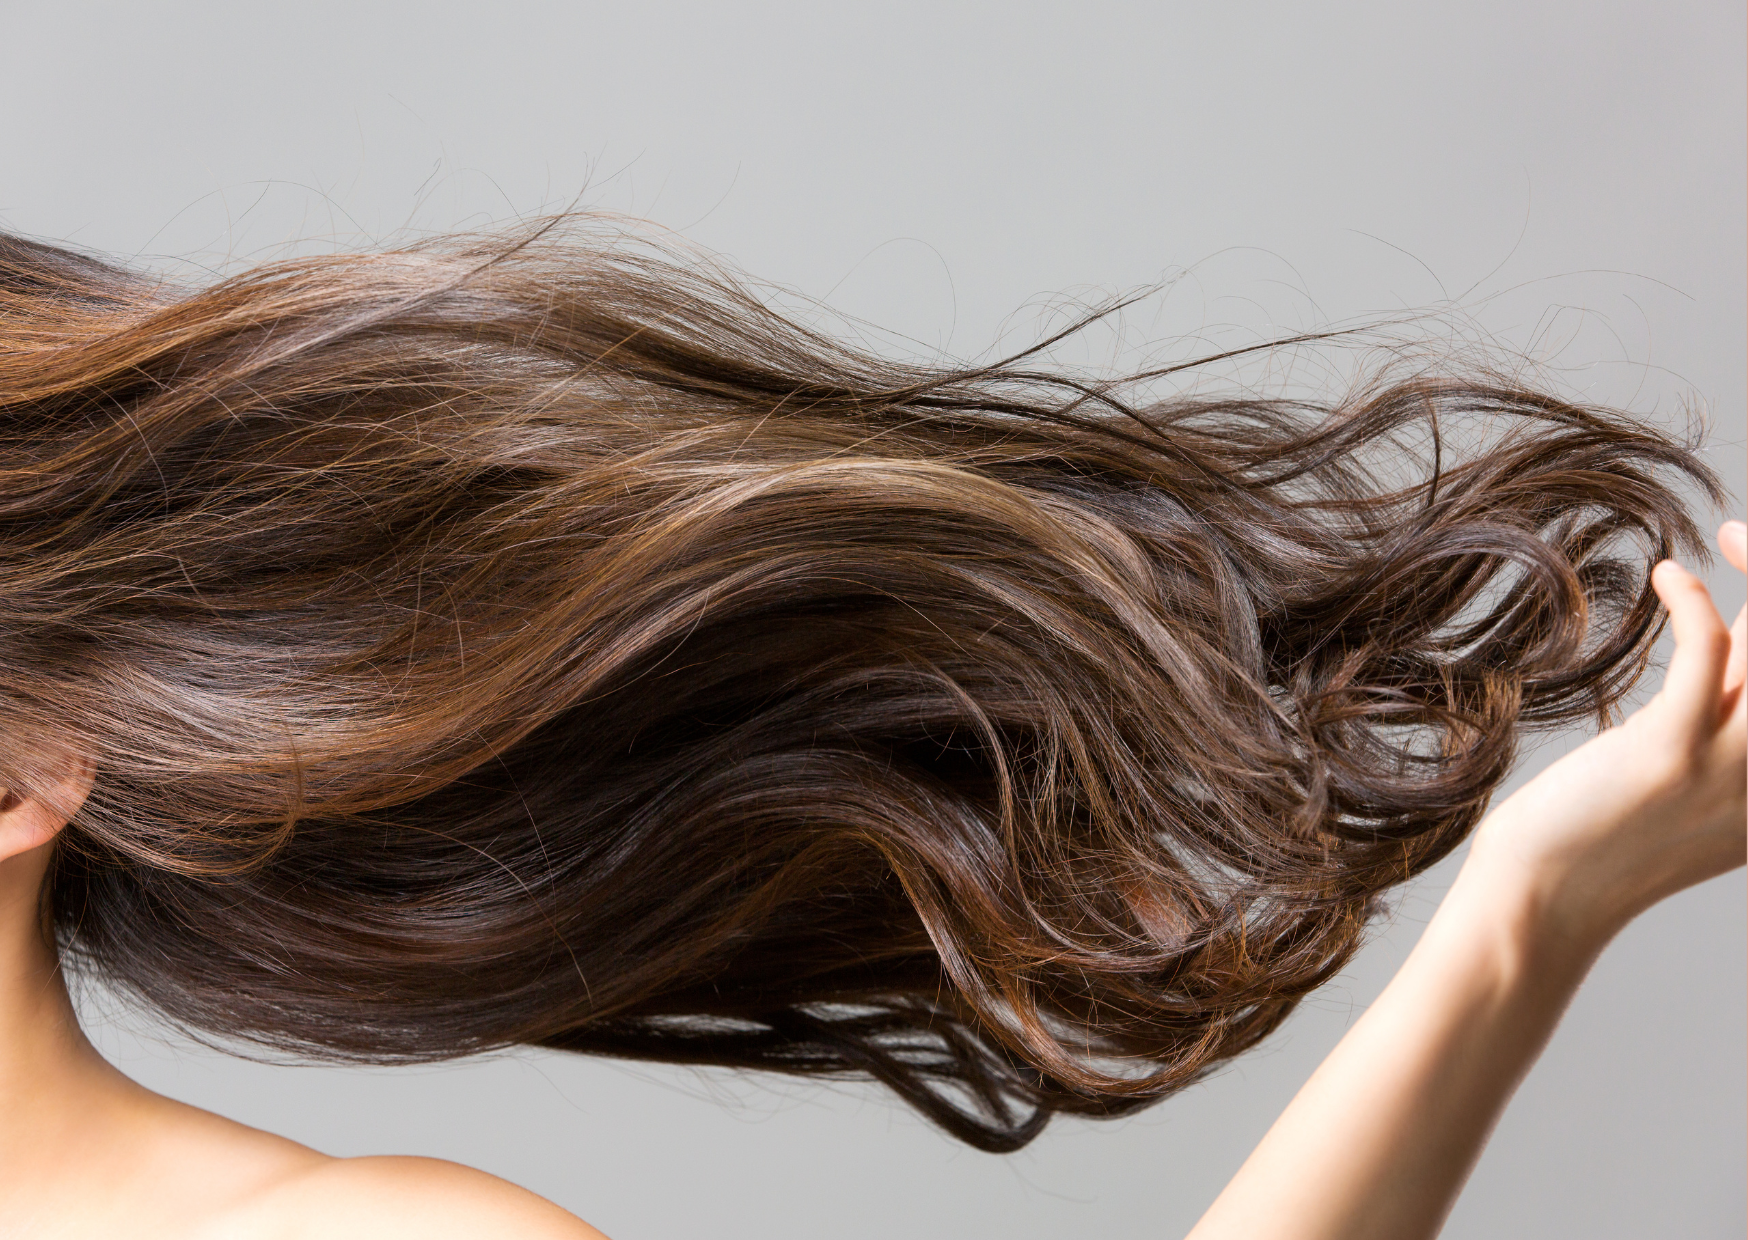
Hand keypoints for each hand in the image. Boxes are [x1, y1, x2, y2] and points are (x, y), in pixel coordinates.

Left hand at [1466, 520, 1746, 947]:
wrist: (1544, 897)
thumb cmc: (1602, 823)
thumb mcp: (1692, 763)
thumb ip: (1729, 704)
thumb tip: (1740, 633)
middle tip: (1744, 535)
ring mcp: (1736, 771)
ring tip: (1731, 537)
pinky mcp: (1673, 754)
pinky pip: (1708, 658)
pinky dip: (1695, 604)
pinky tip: (1669, 576)